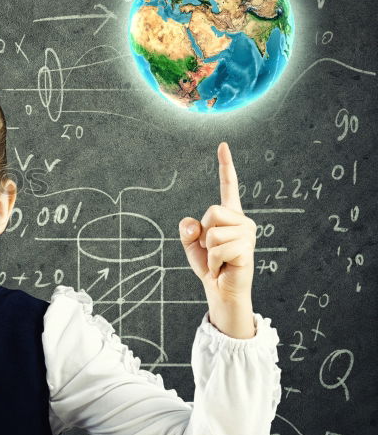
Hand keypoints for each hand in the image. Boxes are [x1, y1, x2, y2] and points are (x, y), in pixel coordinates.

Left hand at [179, 142, 256, 338]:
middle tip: (213, 251)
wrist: (221, 290)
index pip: (229, 186)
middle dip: (203, 234)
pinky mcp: (247, 249)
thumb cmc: (209, 265)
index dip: (226, 165)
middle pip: (211, 212)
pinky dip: (213, 262)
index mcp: (229, 215)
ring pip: (212, 233)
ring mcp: (247, 234)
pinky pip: (217, 249)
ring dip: (208, 252)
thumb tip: (194, 223)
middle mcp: (242, 221)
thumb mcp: (191, 244)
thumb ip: (187, 229)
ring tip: (219, 261)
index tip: (222, 145)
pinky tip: (223, 268)